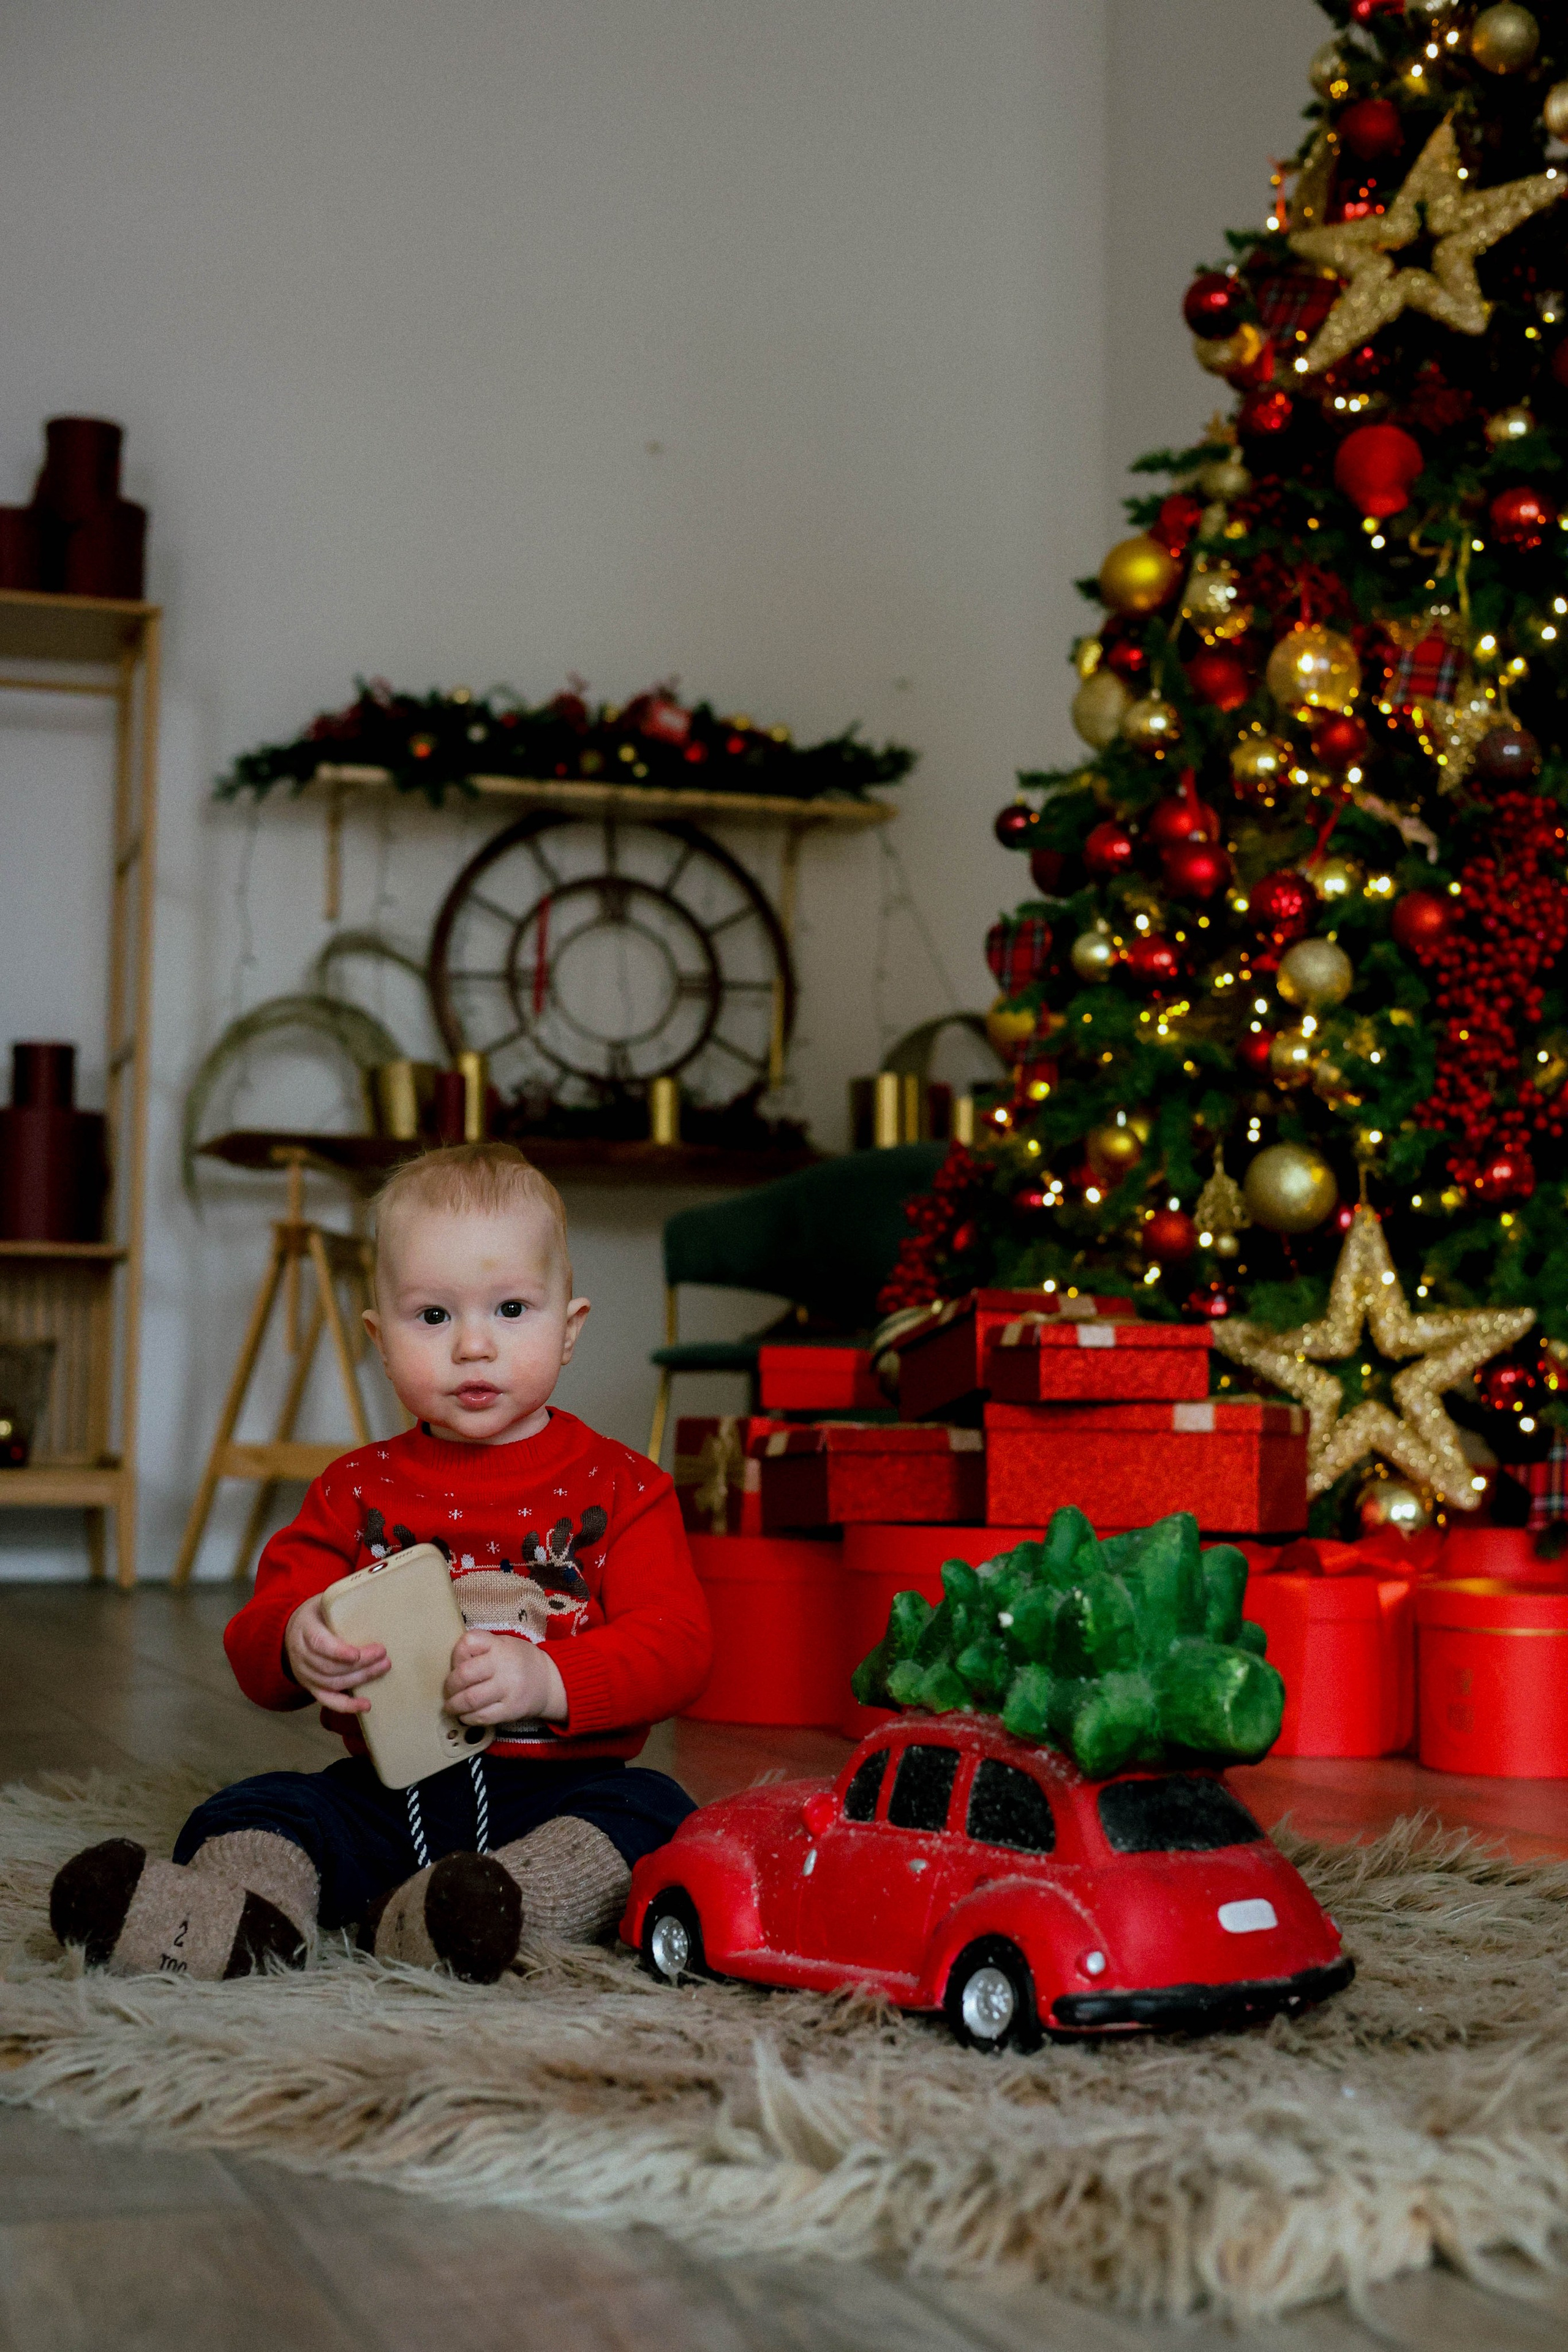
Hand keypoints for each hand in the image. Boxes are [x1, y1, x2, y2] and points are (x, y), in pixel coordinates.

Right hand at [285, 1594, 388, 1713]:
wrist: (291, 1630)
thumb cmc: (317, 1614)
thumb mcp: (323, 1602)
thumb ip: (342, 1602)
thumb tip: (377, 1585)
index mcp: (305, 1630)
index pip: (319, 1645)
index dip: (338, 1652)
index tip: (357, 1654)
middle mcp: (301, 1655)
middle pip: (330, 1666)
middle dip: (359, 1664)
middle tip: (384, 1656)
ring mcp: (304, 1673)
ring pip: (331, 1683)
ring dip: (360, 1679)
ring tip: (383, 1669)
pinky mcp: (311, 1686)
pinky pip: (327, 1700)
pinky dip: (346, 1706)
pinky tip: (365, 1706)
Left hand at [445, 1630, 566, 1724]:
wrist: (550, 1682)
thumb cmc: (519, 1661)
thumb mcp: (504, 1644)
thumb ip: (481, 1649)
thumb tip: (451, 1667)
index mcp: (500, 1645)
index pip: (468, 1643)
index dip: (456, 1655)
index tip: (457, 1664)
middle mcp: (504, 1665)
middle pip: (465, 1674)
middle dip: (450, 1685)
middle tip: (448, 1691)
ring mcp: (508, 1688)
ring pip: (471, 1699)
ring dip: (454, 1705)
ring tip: (452, 1706)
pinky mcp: (511, 1710)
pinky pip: (482, 1717)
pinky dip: (468, 1718)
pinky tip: (466, 1716)